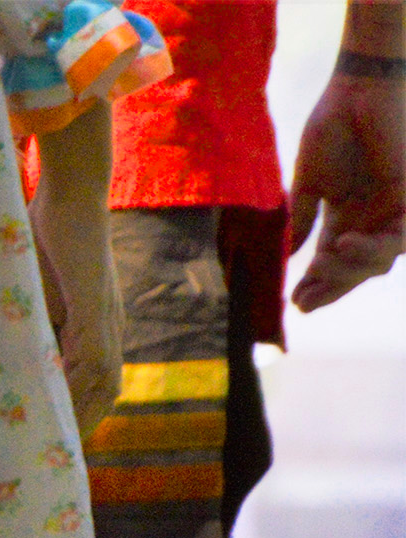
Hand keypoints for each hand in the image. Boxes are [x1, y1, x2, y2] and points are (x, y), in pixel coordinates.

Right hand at [35, 214, 123, 436]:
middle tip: (58, 454)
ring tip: (56, 439)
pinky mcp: (95, 307)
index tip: (55, 436)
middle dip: (85, 424)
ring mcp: (106, 317)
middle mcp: (110, 324)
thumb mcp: (33, 287)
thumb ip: (28, 317)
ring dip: (83, 412)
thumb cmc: (46, 231)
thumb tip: (0, 346)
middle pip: (108, 389)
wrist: (72, 192)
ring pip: (105, 380)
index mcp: (96, 322)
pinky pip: (92, 358)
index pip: (96, 379)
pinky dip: (78, 386)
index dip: (80, 409)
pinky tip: (57, 404)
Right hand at [288, 71, 405, 312]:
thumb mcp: (309, 182)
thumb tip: (286, 255)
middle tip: (304, 301)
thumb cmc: (333, 126)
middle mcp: (370, 219)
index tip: (291, 303)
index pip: (331, 262)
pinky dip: (372, 248)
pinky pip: (398, 238)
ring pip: (378, 262)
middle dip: (331, 289)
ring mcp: (391, 211)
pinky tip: (344, 243)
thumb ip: (301, 219)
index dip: (315, 284)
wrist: (360, 91)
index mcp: (344, 216)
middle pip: (354, 269)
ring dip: (348, 270)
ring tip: (321, 263)